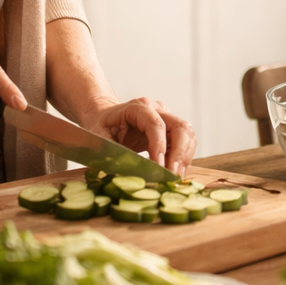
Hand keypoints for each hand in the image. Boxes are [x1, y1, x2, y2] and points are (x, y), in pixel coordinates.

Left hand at [79, 98, 195, 177]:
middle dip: (180, 153)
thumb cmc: (100, 126)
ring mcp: (167, 118)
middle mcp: (157, 109)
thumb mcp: (98, 137)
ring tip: (175, 177)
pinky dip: (184, 158)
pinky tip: (175, 172)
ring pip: (187, 134)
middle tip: (173, 176)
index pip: (156, 124)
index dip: (160, 145)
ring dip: (185, 157)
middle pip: (180, 127)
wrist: (105, 116)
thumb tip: (124, 172)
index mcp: (137, 107)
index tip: (159, 166)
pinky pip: (185, 142)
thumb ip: (110, 152)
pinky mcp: (171, 130)